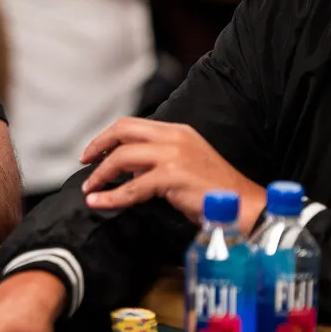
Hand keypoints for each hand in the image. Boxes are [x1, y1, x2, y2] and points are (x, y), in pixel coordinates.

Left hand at [79, 118, 266, 230]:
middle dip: (98, 146)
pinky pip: (132, 187)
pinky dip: (111, 196)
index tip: (92, 152)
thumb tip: (129, 169)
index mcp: (177, 131)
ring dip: (101, 174)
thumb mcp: (185, 165)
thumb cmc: (216, 191)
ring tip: (90, 188)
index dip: (107, 137)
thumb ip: (158, 160)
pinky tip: (99, 202)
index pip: (131, 125)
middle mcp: (174, 137)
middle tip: (84, 162)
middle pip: (122, 131)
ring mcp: (173, 155)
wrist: (246, 206)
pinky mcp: (173, 177)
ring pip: (122, 158)